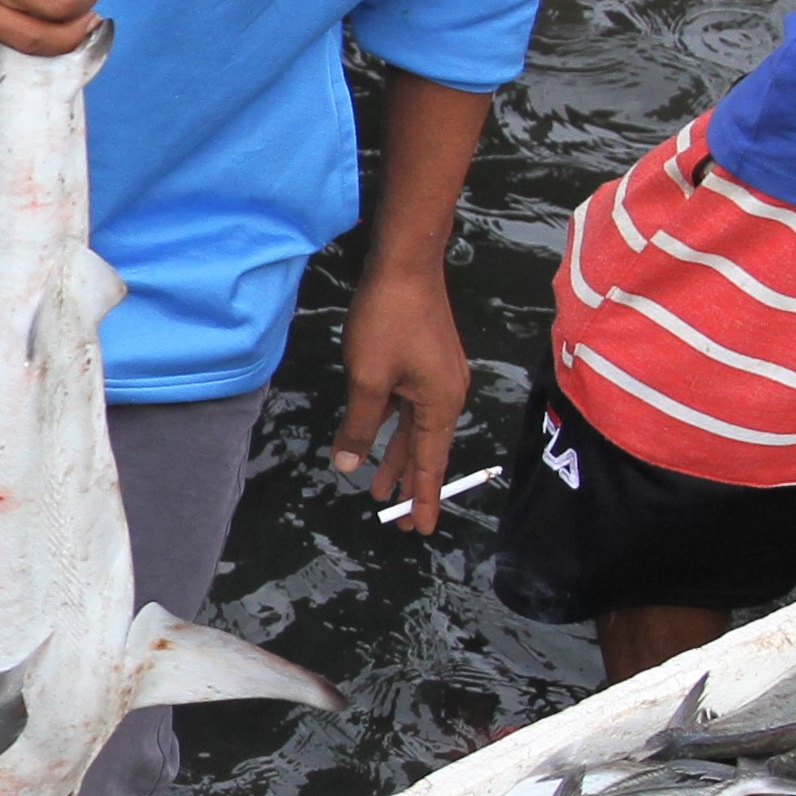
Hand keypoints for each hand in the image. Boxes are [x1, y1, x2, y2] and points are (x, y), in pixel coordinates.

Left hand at [332, 267, 467, 532]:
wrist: (404, 266)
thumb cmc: (389, 322)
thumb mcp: (367, 381)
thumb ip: (359, 427)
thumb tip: (350, 466)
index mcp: (440, 405)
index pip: (430, 464)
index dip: (424, 498)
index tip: (422, 530)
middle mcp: (445, 395)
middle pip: (425, 450)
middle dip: (409, 484)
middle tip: (399, 519)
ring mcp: (435, 377)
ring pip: (412, 429)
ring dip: (396, 457)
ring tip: (379, 489)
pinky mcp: (423, 362)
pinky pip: (407, 407)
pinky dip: (391, 427)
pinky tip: (374, 439)